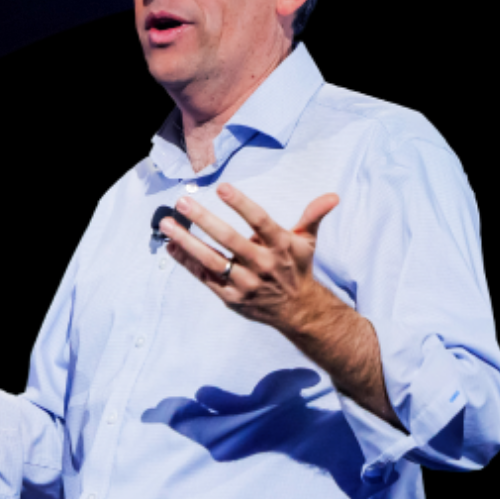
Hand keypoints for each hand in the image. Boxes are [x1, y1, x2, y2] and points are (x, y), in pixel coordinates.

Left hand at [161, 184, 341, 332]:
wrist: (298, 311)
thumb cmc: (297, 268)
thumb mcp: (307, 241)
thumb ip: (313, 215)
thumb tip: (332, 196)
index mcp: (281, 246)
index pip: (260, 220)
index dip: (241, 203)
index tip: (222, 187)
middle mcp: (263, 264)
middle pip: (230, 240)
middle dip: (204, 220)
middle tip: (182, 201)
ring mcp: (245, 283)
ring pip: (212, 261)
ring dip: (187, 241)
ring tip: (167, 224)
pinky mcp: (231, 298)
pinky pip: (205, 278)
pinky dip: (187, 262)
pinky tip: (172, 246)